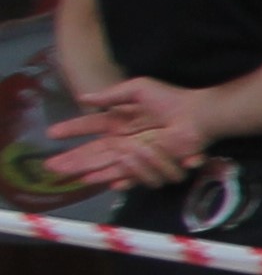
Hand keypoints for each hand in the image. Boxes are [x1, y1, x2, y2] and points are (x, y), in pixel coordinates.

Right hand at [51, 77, 210, 194]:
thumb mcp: (137, 89)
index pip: (89, 128)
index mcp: (118, 122)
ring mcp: (139, 154)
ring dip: (98, 171)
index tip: (51, 133)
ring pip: (112, 167)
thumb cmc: (169, 99)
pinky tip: (114, 184)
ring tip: (81, 177)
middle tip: (51, 167)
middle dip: (73, 161)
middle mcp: (124, 140)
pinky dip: (127, 179)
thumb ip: (111, 95)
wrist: (197, 113)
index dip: (71, 130)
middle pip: (94, 154)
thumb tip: (83, 98)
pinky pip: (139, 176)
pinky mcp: (156, 163)